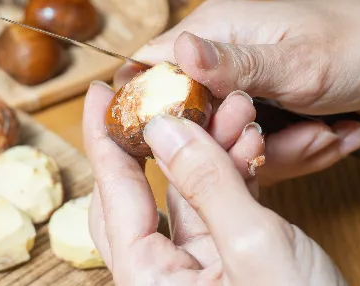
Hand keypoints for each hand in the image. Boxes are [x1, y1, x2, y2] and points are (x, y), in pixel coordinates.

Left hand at [83, 81, 345, 284]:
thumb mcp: (256, 247)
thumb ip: (208, 184)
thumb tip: (164, 130)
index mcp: (151, 283)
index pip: (113, 197)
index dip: (104, 140)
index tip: (102, 94)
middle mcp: (165, 276)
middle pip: (139, 193)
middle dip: (158, 137)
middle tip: (161, 93)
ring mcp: (198, 269)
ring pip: (185, 192)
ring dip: (208, 146)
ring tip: (233, 106)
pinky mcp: (231, 261)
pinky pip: (218, 206)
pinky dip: (233, 170)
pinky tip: (248, 140)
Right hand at [112, 0, 359, 182]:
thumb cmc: (359, 44)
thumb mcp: (297, 61)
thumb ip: (234, 63)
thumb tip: (178, 49)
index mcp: (212, 31)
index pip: (149, 68)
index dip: (154, 110)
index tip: (188, 141)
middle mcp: (218, 59)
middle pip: (191, 121)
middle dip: (242, 144)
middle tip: (296, 137)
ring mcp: (240, 90)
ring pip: (229, 144)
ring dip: (281, 152)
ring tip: (325, 132)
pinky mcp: (263, 114)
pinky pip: (258, 151)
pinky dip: (296, 153)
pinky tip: (332, 134)